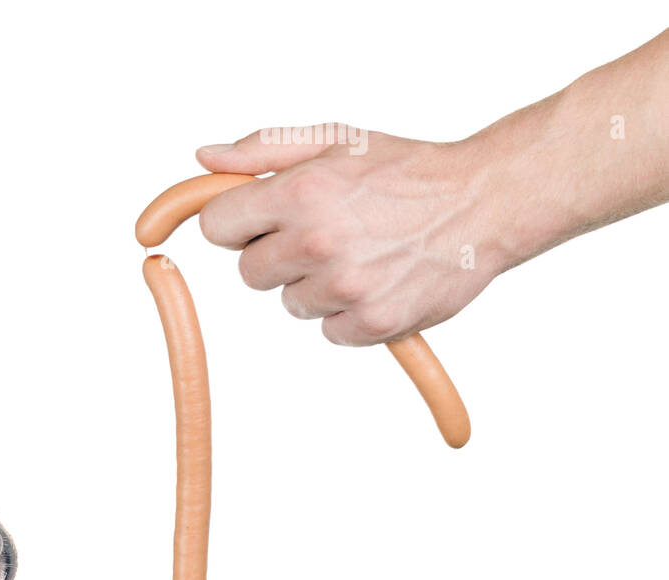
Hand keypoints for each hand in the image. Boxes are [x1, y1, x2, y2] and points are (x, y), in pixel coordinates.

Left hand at [194, 129, 503, 345]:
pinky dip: (349, 314)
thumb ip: (263, 150)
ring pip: (290, 303)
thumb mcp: (336, 139)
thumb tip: (205, 160)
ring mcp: (345, 287)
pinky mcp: (370, 323)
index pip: (217, 226)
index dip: (236, 224)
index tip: (261, 220)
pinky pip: (329, 331)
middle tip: (325, 235)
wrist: (483, 204)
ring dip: (316, 286)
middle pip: (248, 273)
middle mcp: (318, 242)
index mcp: (301, 193)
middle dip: (278, 256)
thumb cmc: (406, 171)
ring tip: (361, 255)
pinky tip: (378, 282)